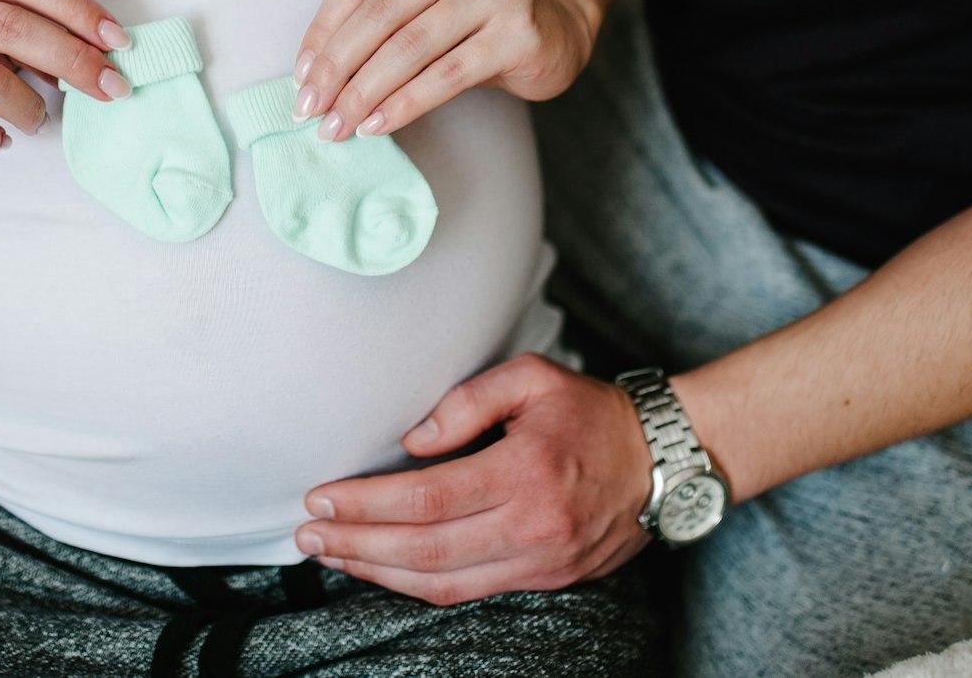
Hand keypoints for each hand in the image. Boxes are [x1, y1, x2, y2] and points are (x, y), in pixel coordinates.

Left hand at [293, 0, 597, 141]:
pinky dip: (405, 103)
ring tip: (339, 126)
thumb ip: (377, 18)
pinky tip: (379, 125)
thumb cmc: (473, 18)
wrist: (558, 27)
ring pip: (410, 46)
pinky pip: (447, 74)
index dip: (323, 29)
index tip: (302, 75)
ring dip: (365, 92)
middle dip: (337, 67)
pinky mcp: (519, 32)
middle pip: (380, 11)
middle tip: (312, 109)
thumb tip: (312, 75)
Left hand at [297, 354, 652, 604]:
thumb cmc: (591, 412)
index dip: (366, 503)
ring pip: (441, 584)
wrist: (664, 461)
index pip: (426, 499)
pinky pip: (467, 593)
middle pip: (424, 551)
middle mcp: (531, 527)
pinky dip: (417, 585)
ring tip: (331, 554)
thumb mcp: (533, 378)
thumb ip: (467, 402)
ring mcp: (539, 562)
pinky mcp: (545, 580)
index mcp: (525, 472)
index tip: (322, 495)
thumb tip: (411, 441)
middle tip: (307, 533)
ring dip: (377, 572)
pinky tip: (382, 568)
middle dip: (356, 545)